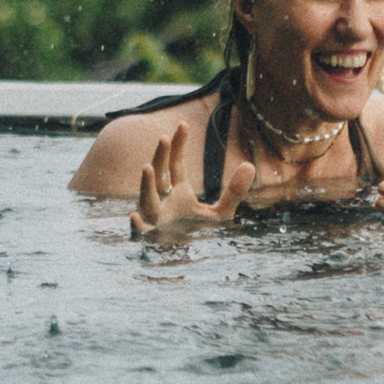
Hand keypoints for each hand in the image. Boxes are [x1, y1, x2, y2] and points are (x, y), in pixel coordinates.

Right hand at [130, 121, 254, 238]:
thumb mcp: (220, 214)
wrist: (183, 260)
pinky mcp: (149, 237)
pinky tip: (134, 219)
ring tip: (147, 168)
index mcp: (176, 191)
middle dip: (160, 157)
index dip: (177, 145)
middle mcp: (161, 199)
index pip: (174, 164)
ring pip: (146, 199)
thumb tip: (250, 165)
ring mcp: (152, 217)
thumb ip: (234, 192)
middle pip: (159, 175)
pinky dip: (136, 226)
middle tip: (163, 138)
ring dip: (146, 184)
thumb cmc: (195, 232)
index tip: (183, 124)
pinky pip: (140, 231)